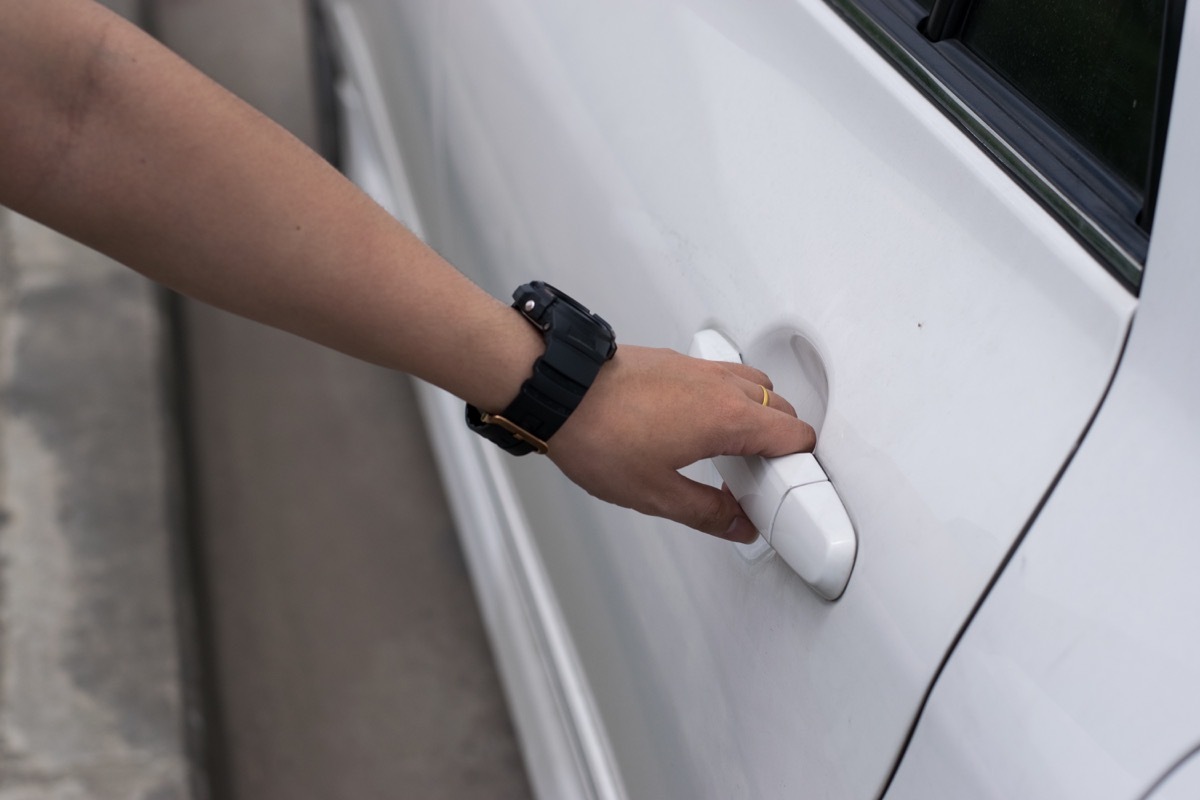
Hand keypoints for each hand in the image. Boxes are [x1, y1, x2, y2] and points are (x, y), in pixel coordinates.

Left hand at [548, 346, 816, 542]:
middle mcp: (720, 385)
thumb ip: (707, 512)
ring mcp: (698, 368)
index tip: (780, 489)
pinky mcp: (675, 361)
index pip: (795, 435)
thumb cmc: (599, 434)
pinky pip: (722, 375)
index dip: (798, 466)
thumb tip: (737, 524)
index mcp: (728, 418)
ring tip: (734, 448)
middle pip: (781, 407)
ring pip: (754, 384)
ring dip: (758, 413)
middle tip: (761, 475)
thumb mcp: (657, 494)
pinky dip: (728, 397)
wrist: (558, 391)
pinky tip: (700, 424)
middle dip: (782, 441)